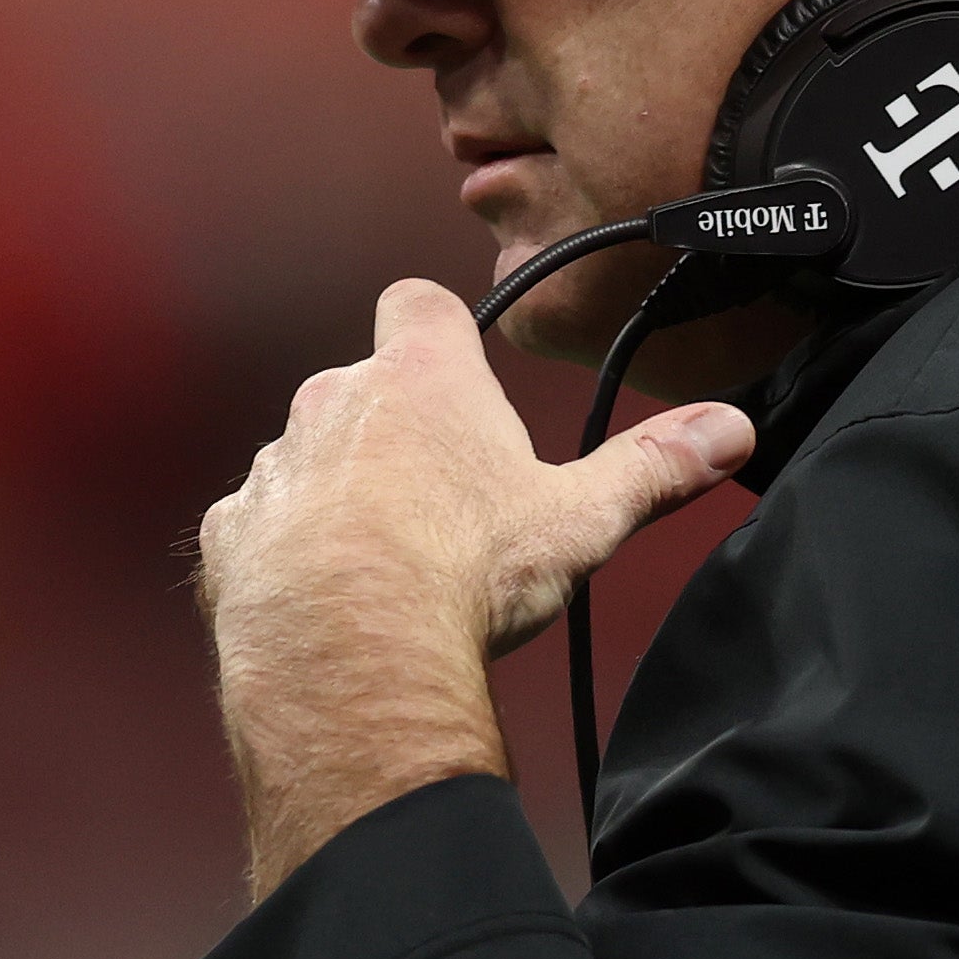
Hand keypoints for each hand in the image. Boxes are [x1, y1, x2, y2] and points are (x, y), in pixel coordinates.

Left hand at [196, 279, 753, 899]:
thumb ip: (651, 467)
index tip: (460, 370)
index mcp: (422, 376)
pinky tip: (325, 599)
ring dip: (337, 494)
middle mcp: (334, 401)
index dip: (439, 331)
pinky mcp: (229, 533)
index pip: (419, 304)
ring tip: (385, 565)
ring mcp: (274, 465)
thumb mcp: (581, 519)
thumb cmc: (464, 571)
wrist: (347, 654)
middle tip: (445, 502)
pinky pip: (258, 525)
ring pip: (308, 458)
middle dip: (398, 431)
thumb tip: (729, 429)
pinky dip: (285, 553)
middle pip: (365, 388)